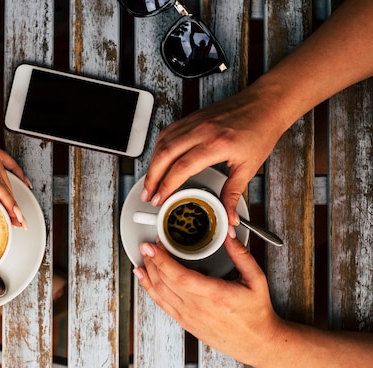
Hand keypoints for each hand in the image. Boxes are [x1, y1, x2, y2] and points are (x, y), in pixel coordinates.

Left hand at [133, 236, 282, 365]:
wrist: (256, 343)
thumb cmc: (256, 313)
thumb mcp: (255, 279)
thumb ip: (240, 254)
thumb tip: (228, 234)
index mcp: (214, 295)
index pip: (180, 276)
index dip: (162, 260)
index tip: (153, 246)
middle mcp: (197, 308)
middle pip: (165, 282)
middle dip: (152, 261)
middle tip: (146, 245)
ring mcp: (189, 317)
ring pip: (160, 293)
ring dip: (148, 274)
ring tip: (143, 257)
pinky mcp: (185, 323)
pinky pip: (162, 304)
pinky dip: (149, 290)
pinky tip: (144, 278)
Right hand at [141, 87, 283, 223]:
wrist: (266, 104)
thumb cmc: (261, 130)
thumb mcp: (249, 167)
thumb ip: (233, 194)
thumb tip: (229, 215)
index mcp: (216, 144)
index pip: (181, 168)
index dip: (166, 186)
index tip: (160, 199)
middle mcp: (202, 130)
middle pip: (164, 155)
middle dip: (152, 178)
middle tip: (148, 195)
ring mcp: (195, 121)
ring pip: (162, 142)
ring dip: (152, 163)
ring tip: (150, 182)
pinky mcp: (192, 117)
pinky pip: (168, 132)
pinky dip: (159, 148)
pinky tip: (158, 160)